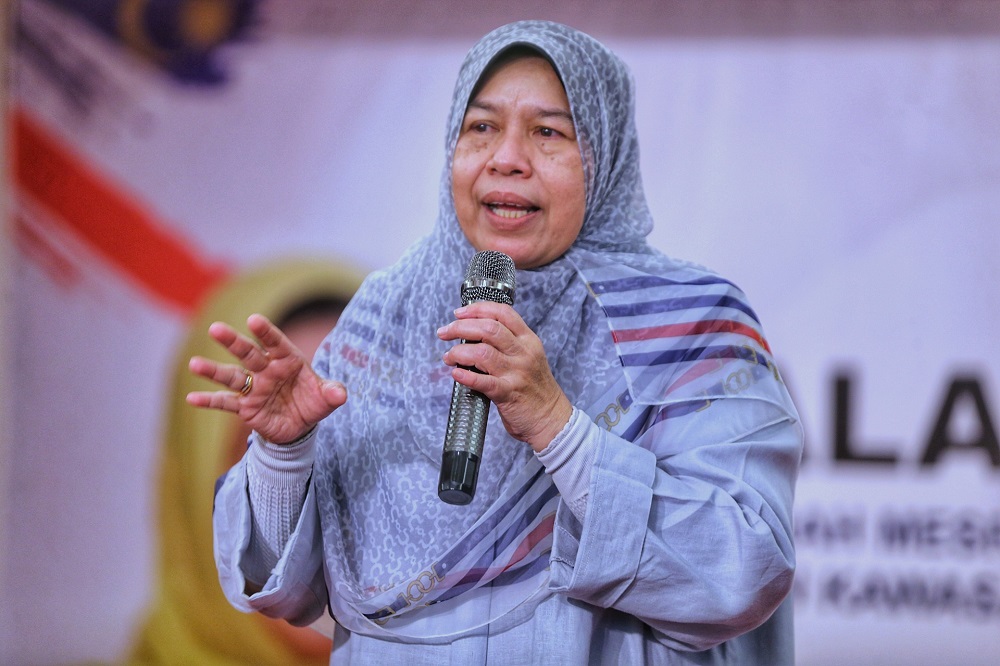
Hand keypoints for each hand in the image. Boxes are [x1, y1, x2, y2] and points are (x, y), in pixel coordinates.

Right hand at [186, 313, 345, 443]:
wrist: (300, 426)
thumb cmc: (313, 402)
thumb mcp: (326, 398)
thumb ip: (332, 393)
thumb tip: (340, 394)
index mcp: (287, 360)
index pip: (276, 343)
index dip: (266, 332)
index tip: (254, 320)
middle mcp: (266, 370)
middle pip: (248, 353)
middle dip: (233, 342)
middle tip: (215, 329)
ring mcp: (253, 387)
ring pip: (231, 376)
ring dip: (213, 370)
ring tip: (195, 364)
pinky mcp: (245, 406)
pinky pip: (225, 402)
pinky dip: (209, 401)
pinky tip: (192, 399)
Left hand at [437, 302, 572, 452]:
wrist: (551, 419)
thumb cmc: (536, 389)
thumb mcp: (529, 357)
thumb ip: (508, 344)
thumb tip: (473, 333)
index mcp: (528, 340)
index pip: (502, 313)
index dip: (477, 309)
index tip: (459, 313)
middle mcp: (523, 353)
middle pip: (488, 329)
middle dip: (460, 327)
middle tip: (445, 333)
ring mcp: (517, 373)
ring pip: (482, 352)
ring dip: (458, 352)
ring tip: (448, 357)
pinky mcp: (508, 394)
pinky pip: (483, 382)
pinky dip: (465, 376)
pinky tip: (456, 374)